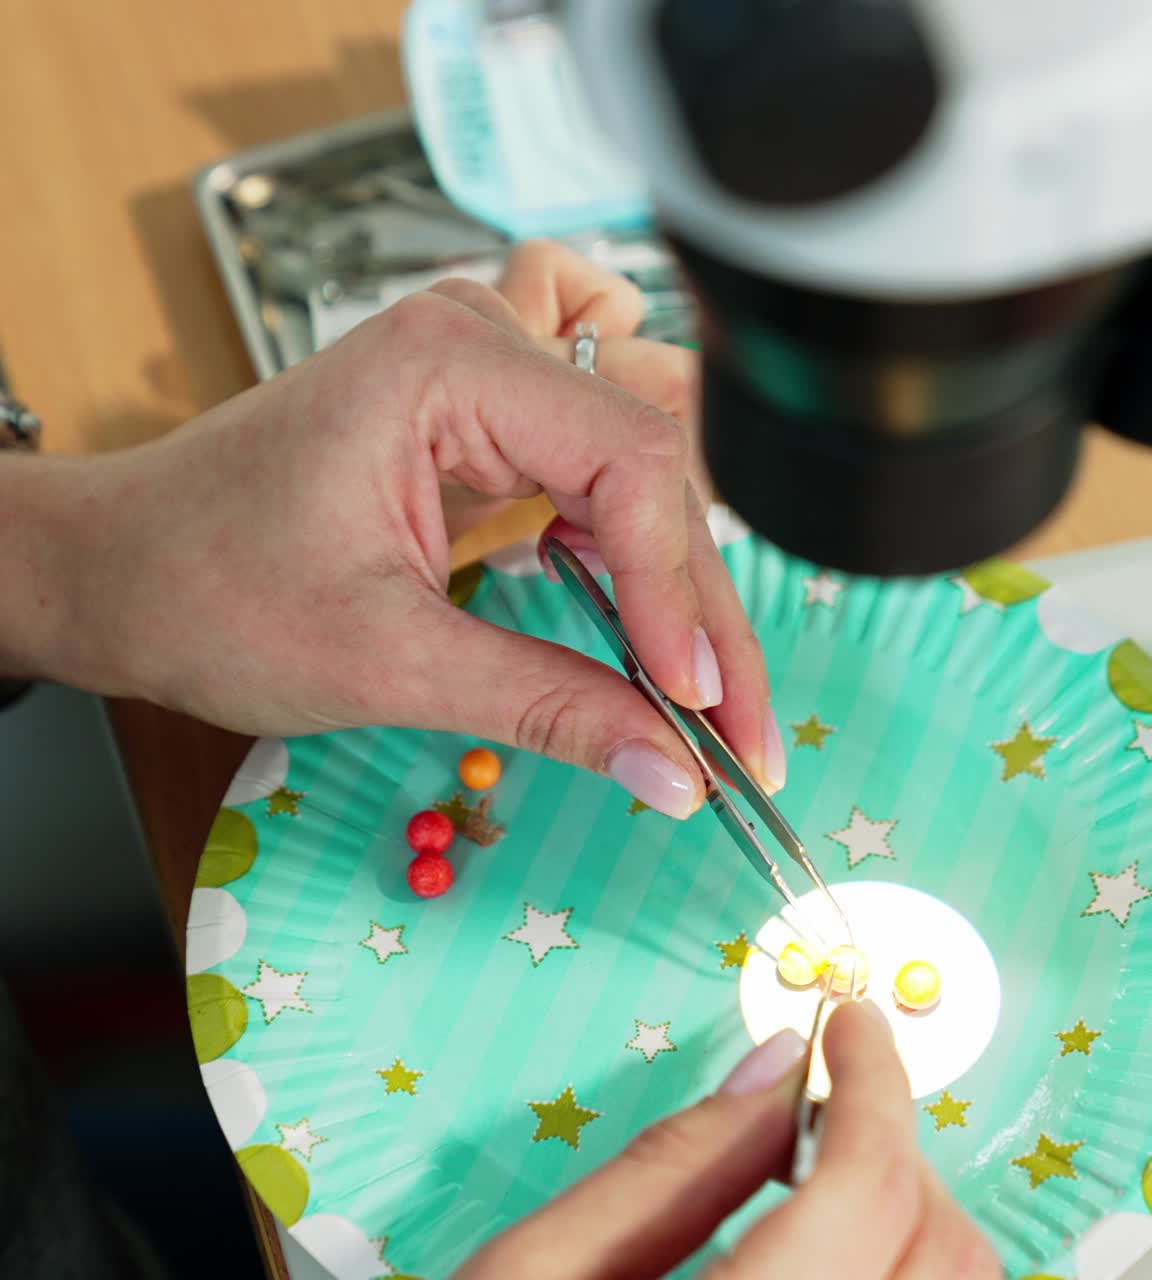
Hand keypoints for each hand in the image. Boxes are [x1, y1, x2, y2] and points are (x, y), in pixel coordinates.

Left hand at [21, 277, 780, 813]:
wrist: (120, 568)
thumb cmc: (208, 591)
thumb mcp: (387, 663)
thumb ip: (548, 707)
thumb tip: (675, 772)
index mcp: (450, 362)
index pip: (630, 462)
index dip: (678, 593)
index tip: (696, 706)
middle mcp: (483, 343)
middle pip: (653, 471)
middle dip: (698, 609)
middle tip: (738, 731)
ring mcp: (489, 374)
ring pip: (641, 477)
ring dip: (678, 587)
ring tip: (707, 696)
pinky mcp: (488, 422)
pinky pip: (598, 478)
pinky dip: (633, 560)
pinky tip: (649, 631)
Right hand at [455, 1000, 999, 1279]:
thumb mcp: (539, 1270)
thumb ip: (670, 1165)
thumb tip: (777, 1064)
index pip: (869, 1189)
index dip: (874, 1084)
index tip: (852, 1025)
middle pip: (941, 1249)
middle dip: (891, 1144)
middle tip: (818, 1105)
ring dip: (904, 1209)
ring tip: (816, 1175)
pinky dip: (897, 1266)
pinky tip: (824, 1249)